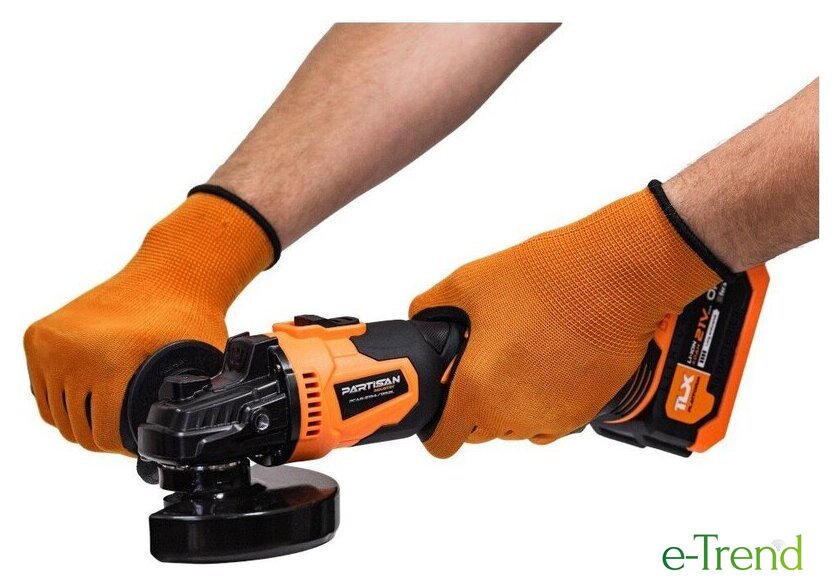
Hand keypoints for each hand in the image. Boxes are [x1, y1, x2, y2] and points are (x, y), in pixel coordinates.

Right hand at [24, 188, 274, 453]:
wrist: (170, 275)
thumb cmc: (187, 318)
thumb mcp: (200, 364)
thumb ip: (196, 401)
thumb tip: (200, 437)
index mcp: (108, 359)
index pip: (103, 434)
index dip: (125, 447)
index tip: (141, 442)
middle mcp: (71, 350)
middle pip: (76, 428)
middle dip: (103, 436)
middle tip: (127, 429)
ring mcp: (49, 342)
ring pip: (54, 413)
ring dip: (81, 420)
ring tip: (111, 414)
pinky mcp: (37, 336)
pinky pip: (43, 390)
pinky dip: (63, 400)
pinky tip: (90, 396)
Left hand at [411, 182, 730, 457]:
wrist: (615, 278)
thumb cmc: (547, 279)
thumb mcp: (469, 282)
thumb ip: (433, 305)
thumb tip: (421, 316)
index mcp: (478, 391)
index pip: (443, 442)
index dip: (435, 427)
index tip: (441, 407)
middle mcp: (514, 415)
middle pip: (479, 431)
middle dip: (473, 404)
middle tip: (483, 360)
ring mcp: (552, 418)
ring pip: (515, 427)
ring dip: (510, 403)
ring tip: (521, 354)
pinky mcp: (584, 413)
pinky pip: (550, 421)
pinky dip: (542, 401)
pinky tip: (547, 362)